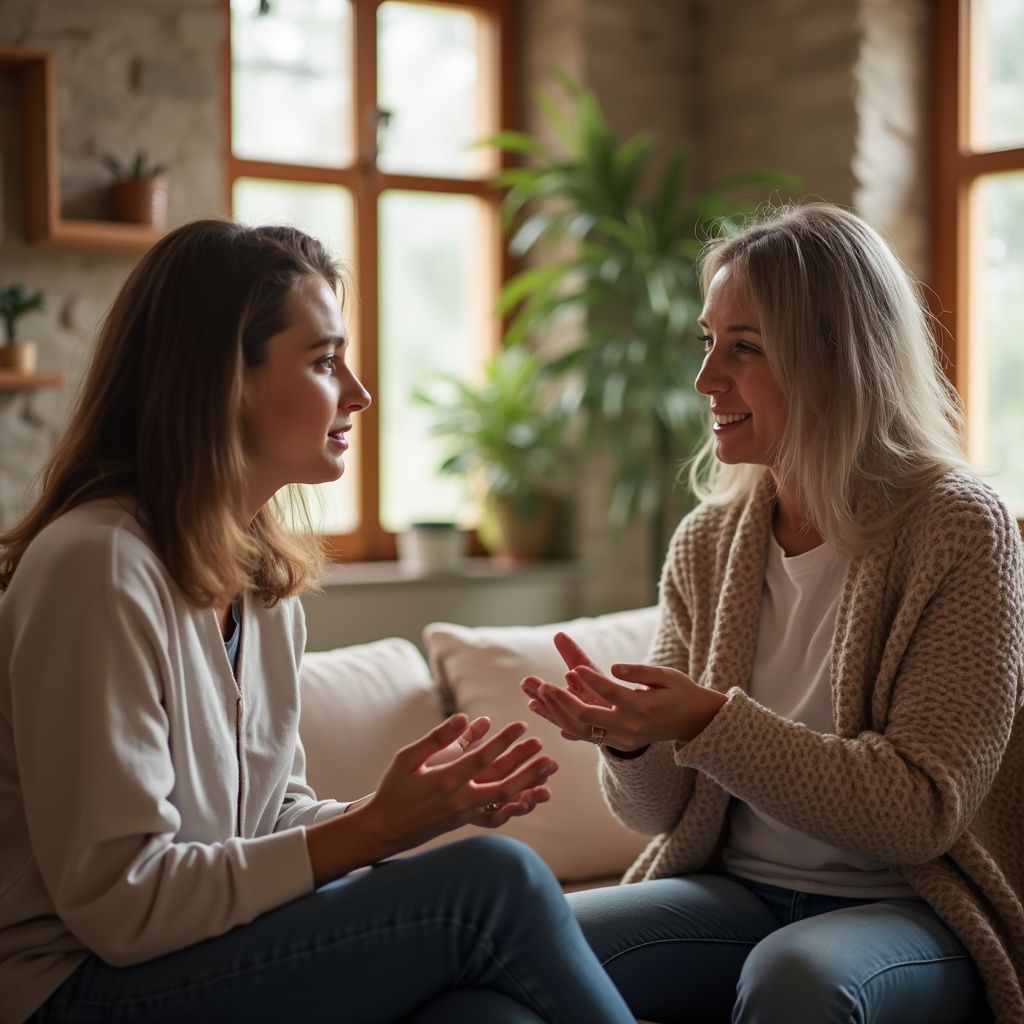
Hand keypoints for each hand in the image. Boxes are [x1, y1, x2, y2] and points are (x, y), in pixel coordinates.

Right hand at [355, 714, 557, 857]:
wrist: (385, 829)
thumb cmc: (394, 789)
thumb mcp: (408, 757)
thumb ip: (437, 738)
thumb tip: (464, 717)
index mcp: (445, 781)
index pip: (482, 759)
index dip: (504, 741)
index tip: (522, 725)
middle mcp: (459, 801)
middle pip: (502, 784)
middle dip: (526, 766)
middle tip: (545, 750)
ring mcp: (465, 815)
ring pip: (504, 801)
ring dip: (528, 785)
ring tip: (547, 771)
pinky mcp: (466, 822)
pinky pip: (497, 815)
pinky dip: (515, 805)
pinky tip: (530, 794)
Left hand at [522, 632, 725, 751]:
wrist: (694, 723)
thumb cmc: (680, 692)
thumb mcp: (667, 676)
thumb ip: (640, 672)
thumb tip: (616, 668)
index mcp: (644, 707)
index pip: (611, 693)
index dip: (591, 680)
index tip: (572, 668)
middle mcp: (630, 727)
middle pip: (588, 717)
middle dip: (562, 701)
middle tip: (541, 685)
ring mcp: (623, 738)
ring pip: (582, 730)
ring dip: (556, 714)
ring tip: (534, 697)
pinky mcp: (618, 743)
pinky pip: (585, 736)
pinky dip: (564, 724)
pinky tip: (545, 711)